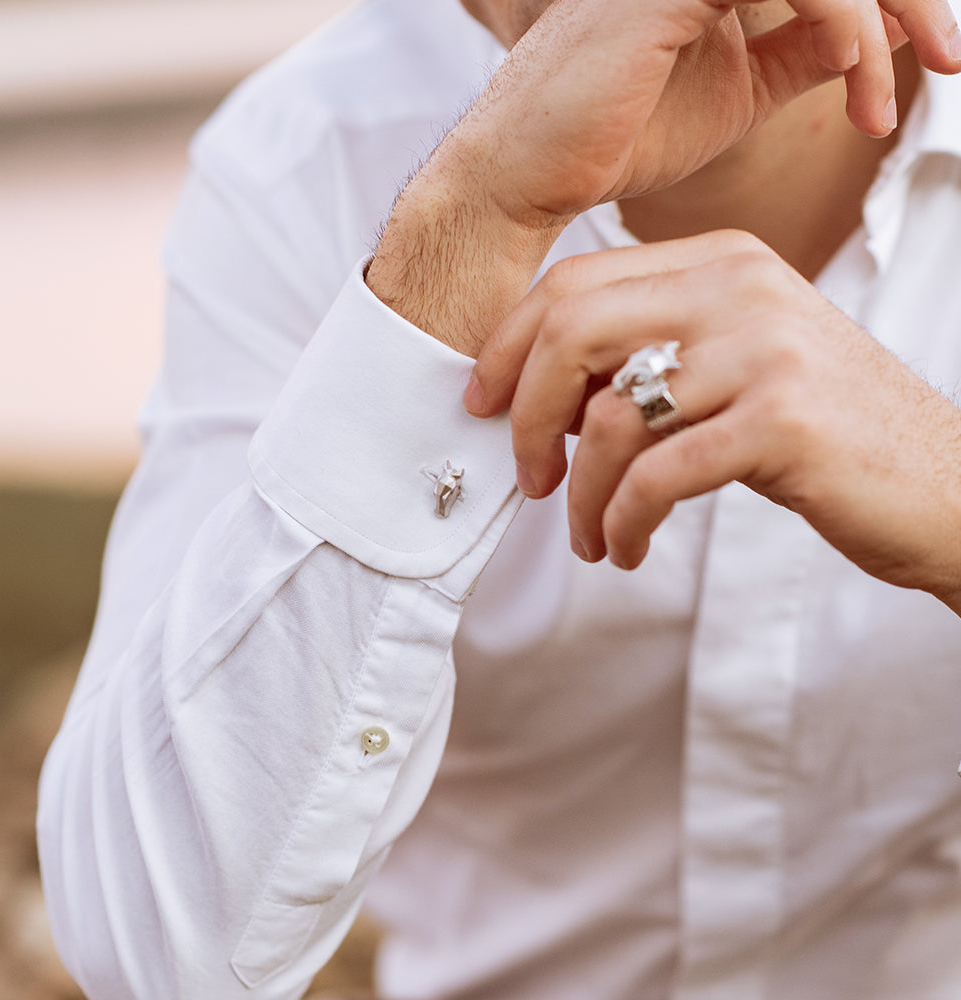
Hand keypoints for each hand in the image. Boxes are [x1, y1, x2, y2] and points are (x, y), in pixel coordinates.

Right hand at [367, 0, 959, 353]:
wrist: (525, 178)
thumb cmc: (608, 148)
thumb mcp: (728, 99)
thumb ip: (792, 60)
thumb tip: (861, 41)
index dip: (890, 3)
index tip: (929, 65)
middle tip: (946, 61)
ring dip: (884, 8)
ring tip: (900, 88)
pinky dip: (833, 12)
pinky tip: (849, 68)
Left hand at [465, 231, 960, 610]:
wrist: (945, 485)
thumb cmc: (823, 434)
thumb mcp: (735, 366)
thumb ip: (651, 356)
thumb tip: (540, 395)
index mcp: (721, 262)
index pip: (574, 284)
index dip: (509, 348)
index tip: (485, 404)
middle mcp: (740, 288)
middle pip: (573, 332)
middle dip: (524, 416)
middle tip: (529, 478)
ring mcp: (763, 351)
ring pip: (607, 419)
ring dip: (581, 495)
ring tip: (590, 534)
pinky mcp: (781, 422)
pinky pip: (654, 476)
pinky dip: (621, 522)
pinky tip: (625, 548)